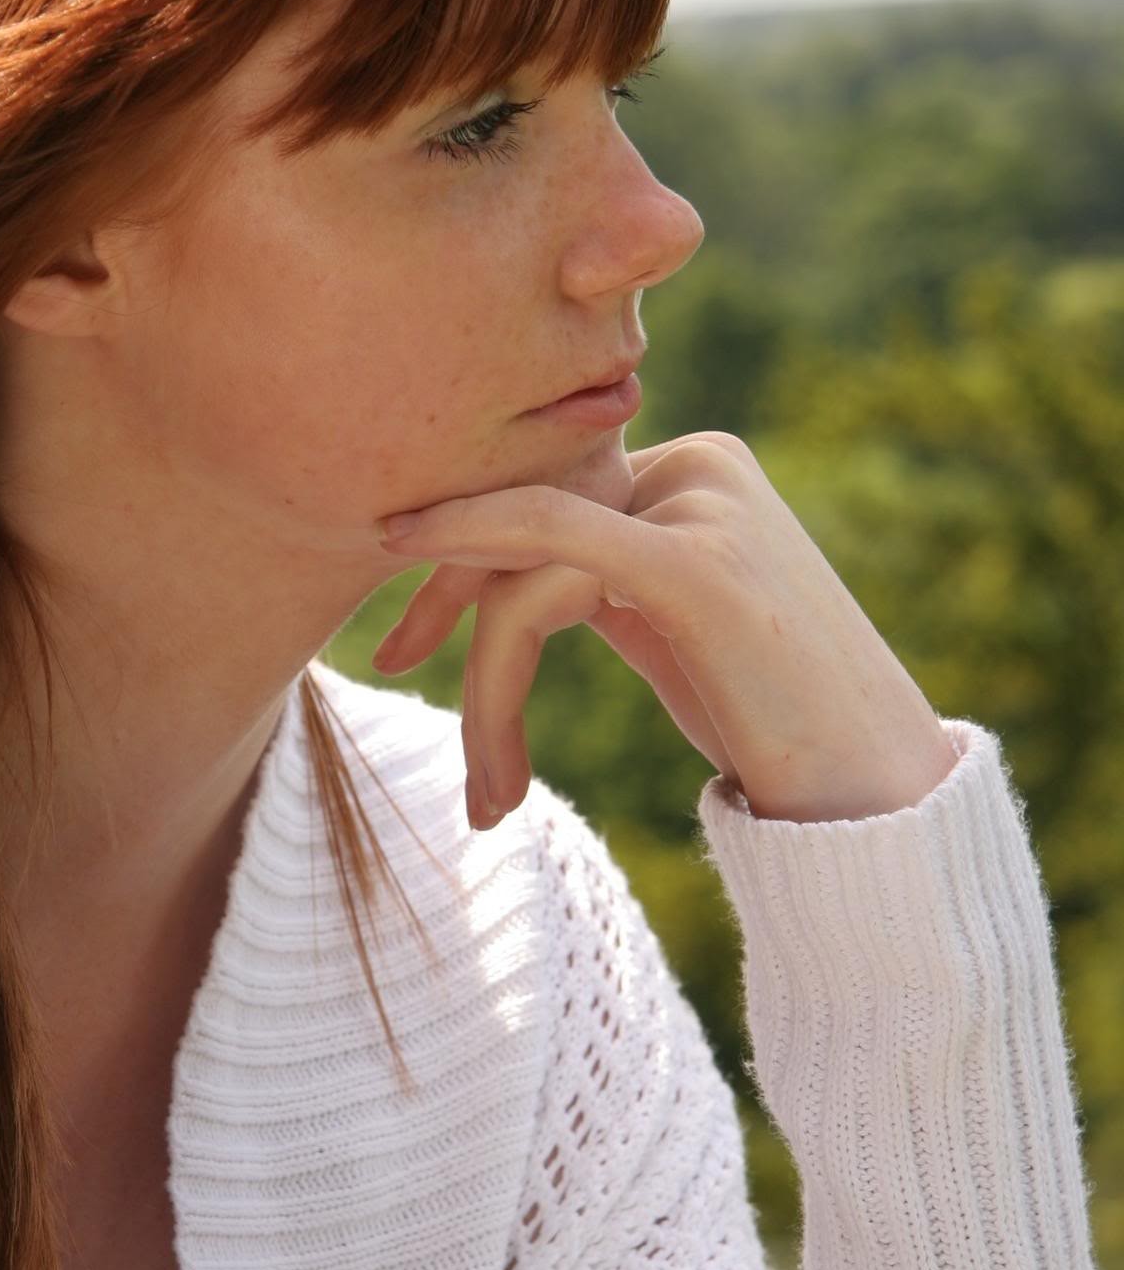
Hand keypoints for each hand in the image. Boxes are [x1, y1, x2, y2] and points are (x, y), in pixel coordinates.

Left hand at [372, 429, 960, 828]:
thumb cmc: (779, 730)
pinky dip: (477, 604)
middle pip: (522, 518)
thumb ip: (608, 577)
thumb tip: (509, 572)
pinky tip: (428, 656)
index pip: (543, 494)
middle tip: (386, 662)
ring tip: (488, 800)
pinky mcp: (696, 566)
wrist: (882, 803)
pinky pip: (550, 556)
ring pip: (525, 566)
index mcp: (697, 470)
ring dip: (485, 689)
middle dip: (442, 593)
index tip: (402, 640)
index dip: (455, 557)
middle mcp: (701, 466)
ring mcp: (703, 509)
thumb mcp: (679, 630)